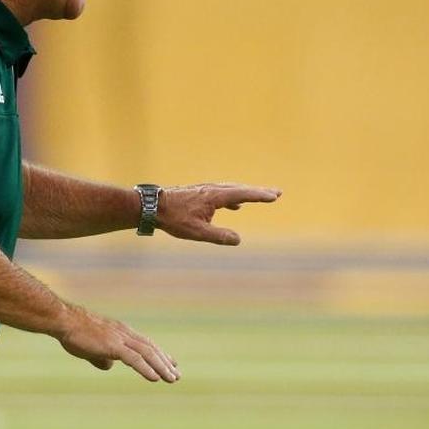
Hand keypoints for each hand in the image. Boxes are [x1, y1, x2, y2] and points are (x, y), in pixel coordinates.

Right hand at [56, 304, 179, 382]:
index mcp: (121, 332)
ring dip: (161, 367)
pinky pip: (134, 359)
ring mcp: (120, 338)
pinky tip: (155, 378)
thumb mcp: (91, 348)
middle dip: (165, 362)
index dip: (159, 354)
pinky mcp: (113, 345)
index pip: (146, 344)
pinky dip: (147, 368)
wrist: (64, 321)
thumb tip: (108, 366)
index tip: (171, 363)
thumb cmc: (74, 333)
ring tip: (172, 379)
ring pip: (147, 354)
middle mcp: (125, 333)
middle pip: (151, 348)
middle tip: (176, 376)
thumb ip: (101, 357)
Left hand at [156, 183, 281, 245]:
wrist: (151, 206)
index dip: (259, 195)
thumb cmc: (173, 218)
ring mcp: (205, 190)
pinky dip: (233, 197)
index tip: (274, 195)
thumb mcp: (197, 232)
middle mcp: (212, 189)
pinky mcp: (199, 193)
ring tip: (261, 196)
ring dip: (247, 193)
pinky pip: (222, 194)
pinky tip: (235, 205)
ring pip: (231, 189)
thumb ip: (219, 236)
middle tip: (277, 192)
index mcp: (214, 196)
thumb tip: (238, 240)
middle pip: (240, 188)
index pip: (242, 194)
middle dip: (259, 191)